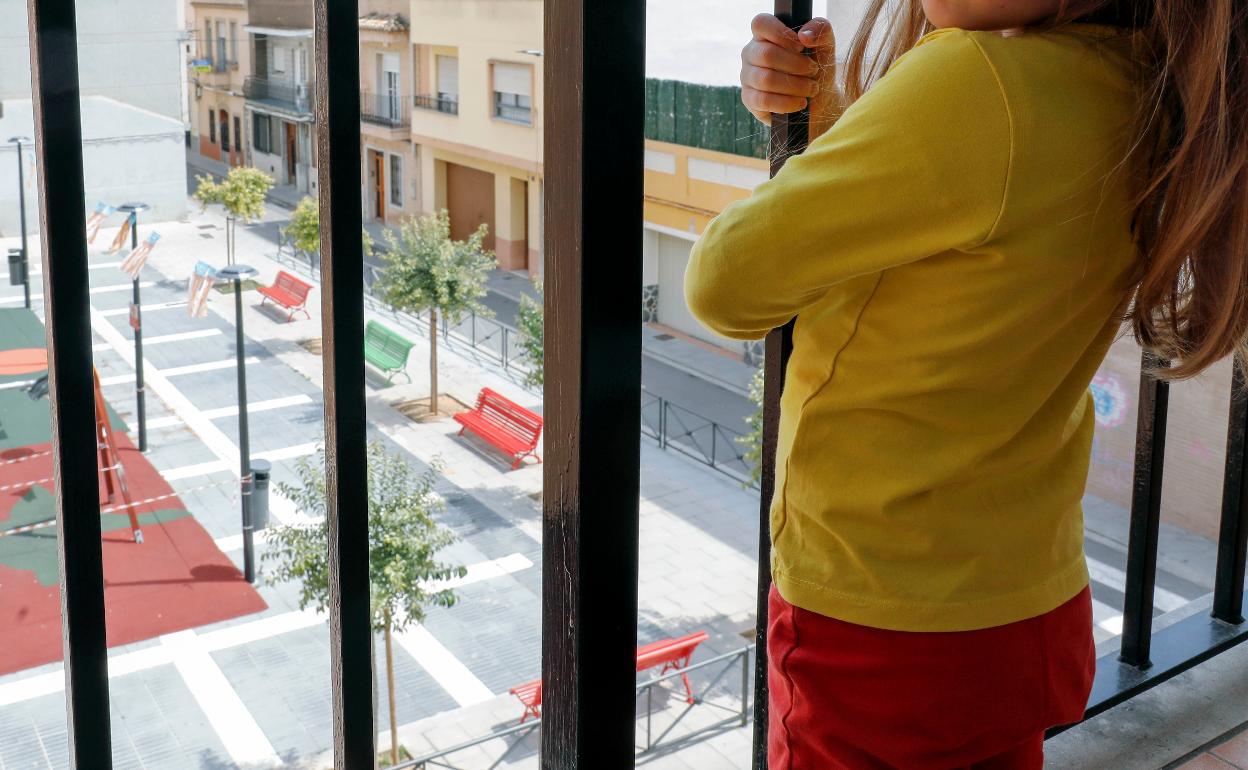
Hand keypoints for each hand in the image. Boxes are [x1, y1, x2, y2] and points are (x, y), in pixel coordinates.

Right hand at [740, 15, 838, 133]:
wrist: (820, 99)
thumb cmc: (816, 68)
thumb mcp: (825, 45)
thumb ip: (820, 29)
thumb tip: (804, 36)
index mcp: (764, 35)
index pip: (761, 24)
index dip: (781, 34)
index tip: (801, 46)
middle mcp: (751, 53)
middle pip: (767, 55)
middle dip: (796, 65)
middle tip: (813, 71)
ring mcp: (747, 77)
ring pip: (766, 79)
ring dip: (795, 85)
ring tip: (811, 88)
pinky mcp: (749, 100)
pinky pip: (763, 101)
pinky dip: (787, 103)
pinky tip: (800, 102)